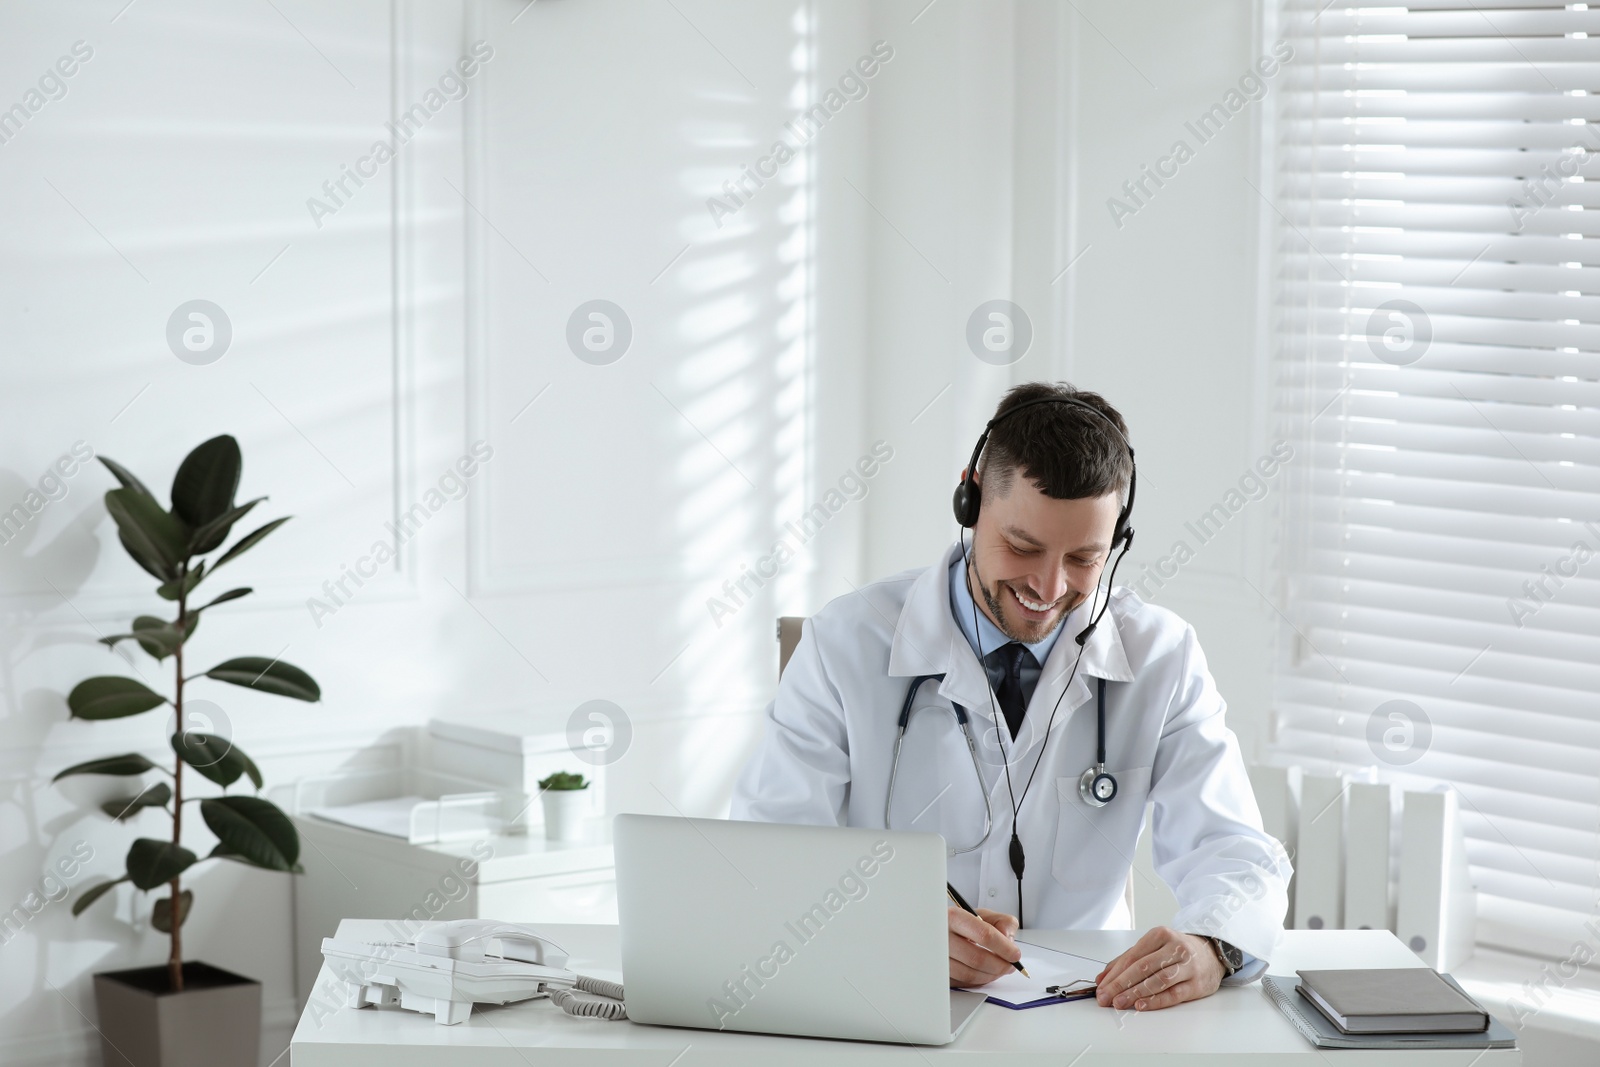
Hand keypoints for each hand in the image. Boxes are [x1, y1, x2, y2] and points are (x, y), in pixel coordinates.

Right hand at [947, 906, 1021, 986]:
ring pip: (970, 974)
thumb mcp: (983, 915)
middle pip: (977, 958)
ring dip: (991, 975)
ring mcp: (938, 957)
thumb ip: (1003, 922)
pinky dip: (978, 980)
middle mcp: (942, 937)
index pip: (984, 934)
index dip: (1004, 947)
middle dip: (1000, 965)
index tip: (1015, 954)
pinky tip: (985, 972)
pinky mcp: (939, 972)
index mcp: (954, 917)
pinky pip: (962, 982)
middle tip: (1010, 965)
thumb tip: (1009, 941)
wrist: (940, 931)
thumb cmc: (962, 924)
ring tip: (999, 969)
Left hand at [1094, 927, 1222, 1011]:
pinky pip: (1173, 994)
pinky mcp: (1197, 984)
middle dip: (1120, 984)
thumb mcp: (1153, 947)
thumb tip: (1103, 978)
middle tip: (1106, 997)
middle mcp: (1174, 948)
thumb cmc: (1177, 951)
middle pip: (1143, 967)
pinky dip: (1156, 1000)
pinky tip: (1141, 1005)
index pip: (1132, 956)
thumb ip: (1127, 960)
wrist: (1212, 953)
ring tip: (1119, 1003)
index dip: (1115, 973)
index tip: (1101, 987)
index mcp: (1160, 935)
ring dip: (1135, 993)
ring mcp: (1187, 966)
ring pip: (1158, 980)